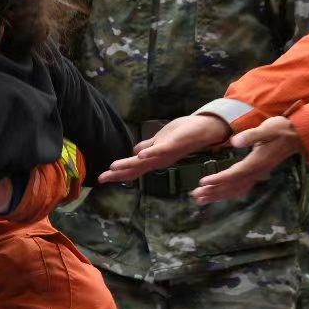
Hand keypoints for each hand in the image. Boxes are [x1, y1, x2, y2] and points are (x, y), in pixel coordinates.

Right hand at [100, 115, 230, 183]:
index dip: (118, 172)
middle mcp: (159, 159)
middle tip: (101, 179)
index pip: (133, 167)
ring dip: (129, 165)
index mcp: (155, 158)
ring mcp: (166, 153)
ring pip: (144, 162)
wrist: (206, 129)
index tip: (101, 178)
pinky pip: (160, 150)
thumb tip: (134, 153)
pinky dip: (150, 153)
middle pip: (135, 168)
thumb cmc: (185, 133)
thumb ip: (148, 146)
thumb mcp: (162, 140)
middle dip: (118, 173)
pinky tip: (139, 156)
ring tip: (113, 168)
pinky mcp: (174, 144)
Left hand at [190, 116, 302, 203]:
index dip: (218, 179)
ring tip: (201, 199)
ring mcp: (258, 174)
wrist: (297, 135)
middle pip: (233, 186)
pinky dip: (228, 193)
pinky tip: (218, 195)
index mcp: (257, 162)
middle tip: (196, 195)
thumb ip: (252, 135)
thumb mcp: (268, 128)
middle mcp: (257, 172)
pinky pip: (241, 187)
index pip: (234, 174)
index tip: (203, 182)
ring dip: (219, 195)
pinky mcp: (258, 173)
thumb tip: (235, 141)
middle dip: (214, 192)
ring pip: (236, 189)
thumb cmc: (281, 129)